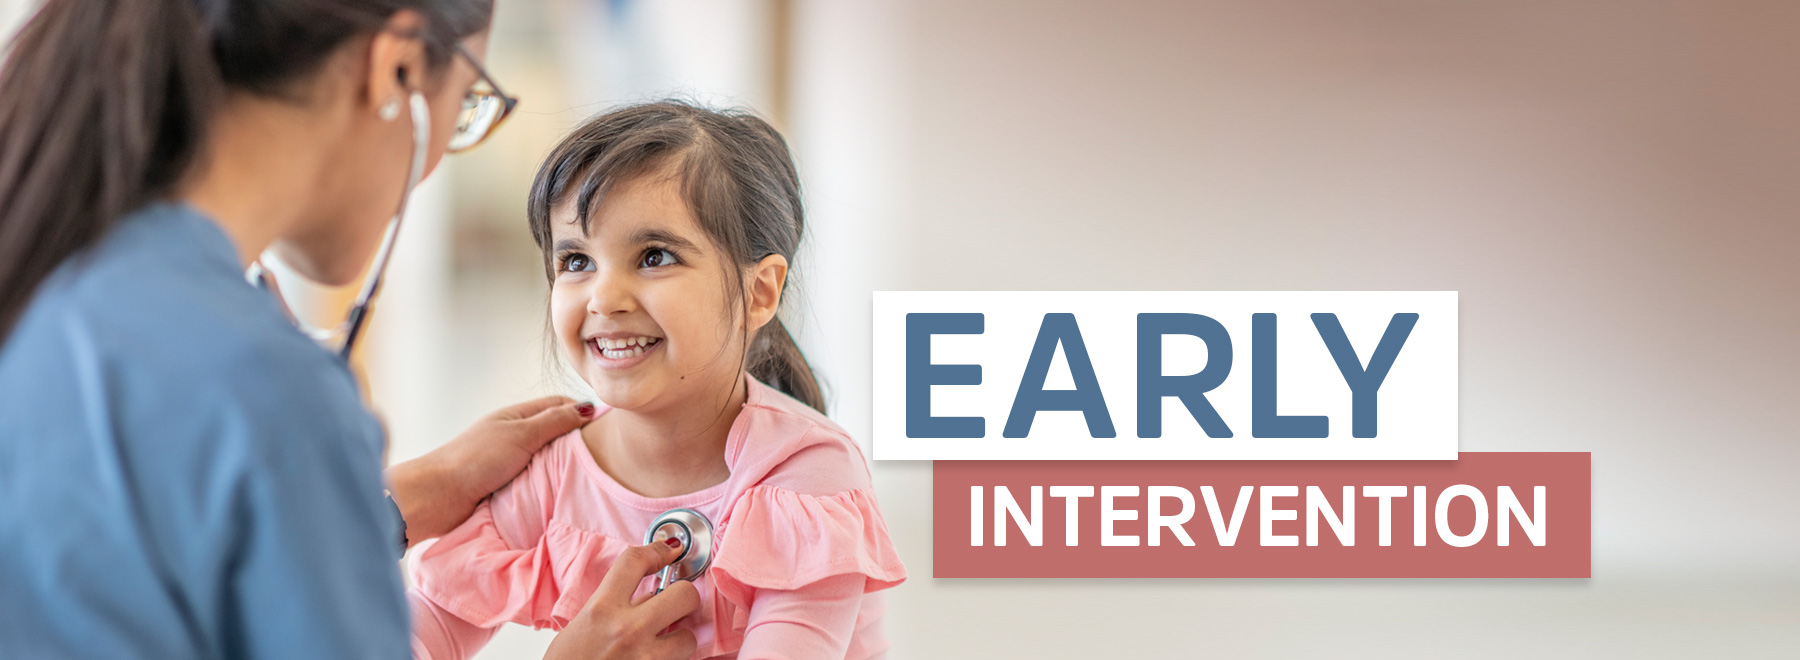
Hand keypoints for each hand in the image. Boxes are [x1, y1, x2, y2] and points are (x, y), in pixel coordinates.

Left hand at [385, 396, 598, 542]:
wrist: (439, 496)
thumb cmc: (476, 460)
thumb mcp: (521, 435)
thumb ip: (555, 422)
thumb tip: (588, 407)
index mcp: (517, 416)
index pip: (559, 405)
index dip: (582, 412)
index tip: (606, 427)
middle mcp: (514, 435)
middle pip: (554, 433)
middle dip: (576, 441)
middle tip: (603, 456)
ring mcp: (509, 460)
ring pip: (546, 458)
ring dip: (561, 466)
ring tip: (586, 477)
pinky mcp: (506, 484)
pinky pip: (535, 480)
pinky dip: (548, 484)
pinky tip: (562, 493)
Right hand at [544, 541, 700, 659]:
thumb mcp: (583, 625)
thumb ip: (616, 606)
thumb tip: (650, 595)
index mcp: (601, 609)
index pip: (635, 562)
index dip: (657, 550)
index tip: (668, 552)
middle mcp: (626, 630)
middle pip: (684, 594)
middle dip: (684, 598)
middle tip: (676, 605)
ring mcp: (645, 658)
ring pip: (689, 638)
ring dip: (680, 641)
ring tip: (661, 646)